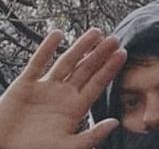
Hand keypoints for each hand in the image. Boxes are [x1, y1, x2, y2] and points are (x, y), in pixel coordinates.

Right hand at [0, 28, 126, 148]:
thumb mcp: (66, 147)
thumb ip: (91, 135)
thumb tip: (115, 122)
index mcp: (74, 108)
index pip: (97, 83)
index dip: (109, 68)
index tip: (123, 52)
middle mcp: (62, 95)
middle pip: (86, 69)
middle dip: (100, 54)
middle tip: (115, 38)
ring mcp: (44, 88)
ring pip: (66, 62)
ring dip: (80, 47)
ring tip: (96, 31)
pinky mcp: (24, 85)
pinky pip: (37, 63)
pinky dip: (46, 48)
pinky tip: (57, 34)